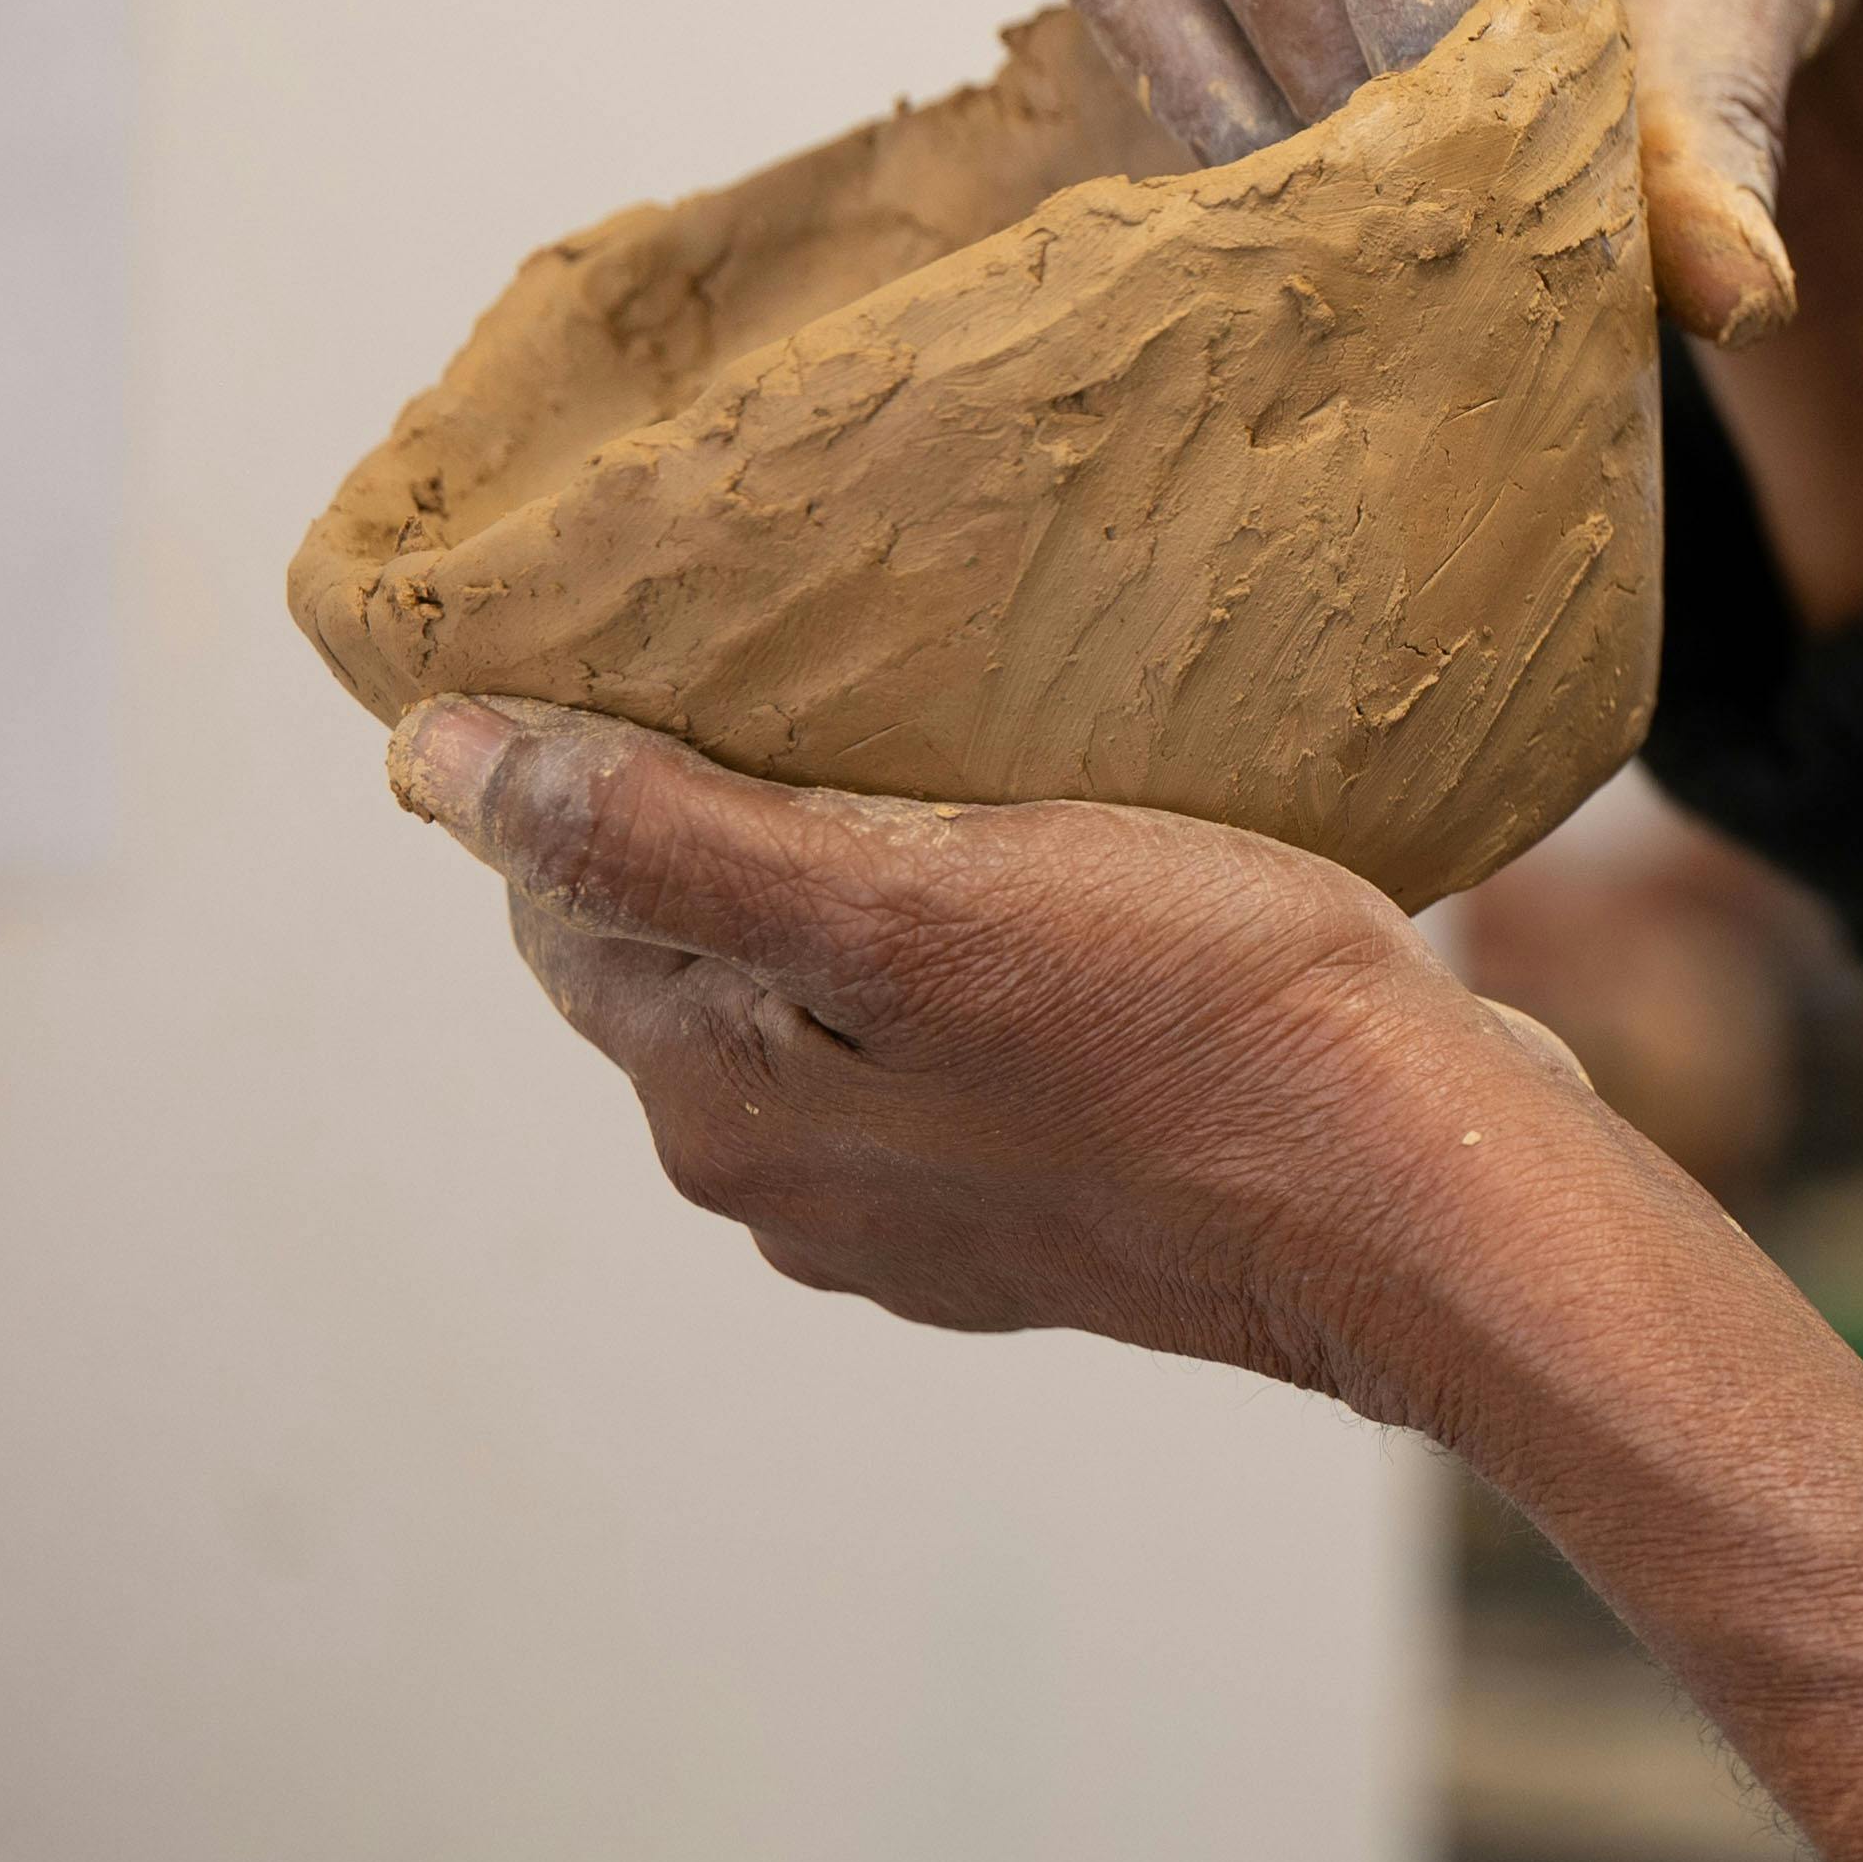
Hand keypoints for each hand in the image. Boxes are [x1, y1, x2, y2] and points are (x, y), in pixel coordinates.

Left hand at [396, 693, 1862, 1861]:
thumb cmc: (1192, 1020)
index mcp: (720, 1105)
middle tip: (851, 680)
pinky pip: (972, 1056)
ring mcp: (931, 1217)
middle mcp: (794, 1184)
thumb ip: (665, 834)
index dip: (609, 763)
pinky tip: (1094, 893)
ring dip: (879, 895)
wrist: (1425, 1196)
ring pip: (841, 1003)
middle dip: (744, 825)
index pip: (569, 902)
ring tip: (985, 768)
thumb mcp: (907, 894)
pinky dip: (992, 968)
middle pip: (702, 952)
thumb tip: (437, 762)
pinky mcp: (1063, 1216)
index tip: (703, 644)